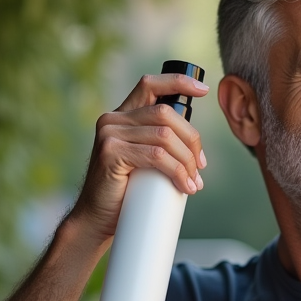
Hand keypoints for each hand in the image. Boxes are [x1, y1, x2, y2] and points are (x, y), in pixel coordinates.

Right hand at [66, 71, 209, 244]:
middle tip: (200, 167)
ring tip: (194, 182)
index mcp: (122, 116)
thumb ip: (158, 143)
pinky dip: (177, 171)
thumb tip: (195, 146)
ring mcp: (109, 134)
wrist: (98, 219)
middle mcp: (112, 119)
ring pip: (165, 136)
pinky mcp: (111, 152)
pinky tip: (184, 186)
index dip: (178, 82)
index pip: (150, 85)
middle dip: (191, 140)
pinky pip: (156, 155)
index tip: (203, 90)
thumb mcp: (143, 160)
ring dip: (187, 160)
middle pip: (166, 114)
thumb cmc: (125, 192)